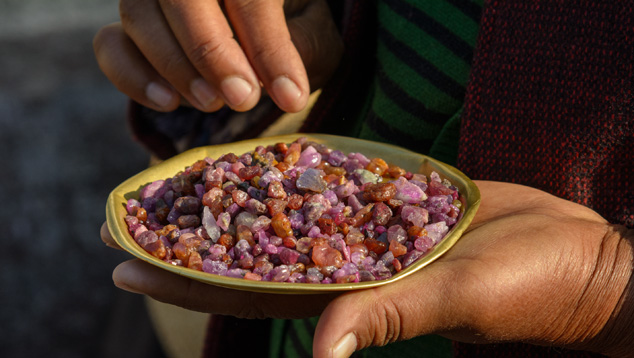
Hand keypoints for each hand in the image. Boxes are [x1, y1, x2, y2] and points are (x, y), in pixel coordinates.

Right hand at [93, 0, 342, 112]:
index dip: (268, 45)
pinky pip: (109, 44)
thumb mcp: (314, 37)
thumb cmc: (295, 31)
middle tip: (242, 98)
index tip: (290, 95)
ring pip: (138, 13)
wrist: (263, 38)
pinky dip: (131, 76)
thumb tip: (286, 89)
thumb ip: (304, 51)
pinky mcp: (130, 27)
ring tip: (213, 103)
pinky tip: (168, 102)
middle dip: (211, 50)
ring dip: (175, 65)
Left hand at [100, 181, 633, 356]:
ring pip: (292, 220)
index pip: (248, 293)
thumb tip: (323, 352)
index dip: (186, 280)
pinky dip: (299, 178)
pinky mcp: (396, 208)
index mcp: (355, 302)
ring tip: (189, 180)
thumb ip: (391, 313)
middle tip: (142, 210)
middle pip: (255, 253)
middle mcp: (352, 271)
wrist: (574, 253)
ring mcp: (372, 237)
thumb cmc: (528, 287)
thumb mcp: (459, 296)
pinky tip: (268, 162)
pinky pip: (337, 191)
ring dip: (241, 203)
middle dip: (198, 237)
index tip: (127, 261)